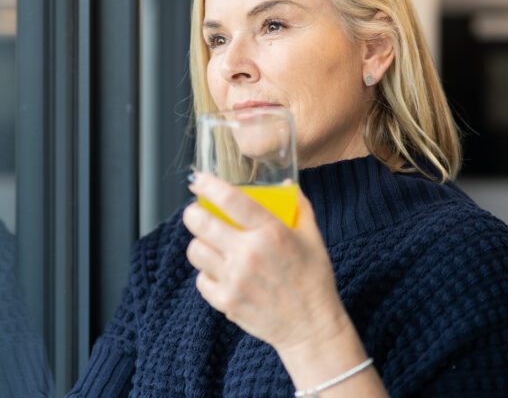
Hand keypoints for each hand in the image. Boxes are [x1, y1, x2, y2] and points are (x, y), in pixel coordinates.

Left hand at [183, 172, 347, 354]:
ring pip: (196, 249)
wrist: (311, 327)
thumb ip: (299, 206)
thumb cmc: (314, 280)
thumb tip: (286, 184)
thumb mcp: (312, 237)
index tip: (198, 180)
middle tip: (197, 213)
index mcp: (271, 232)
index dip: (208, 185)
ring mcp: (235, 279)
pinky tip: (221, 272)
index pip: (230, 200)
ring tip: (211, 245)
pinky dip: (207, 274)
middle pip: (200, 223)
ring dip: (200, 244)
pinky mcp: (226, 301)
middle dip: (193, 213)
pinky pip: (201, 279)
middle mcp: (249, 253)